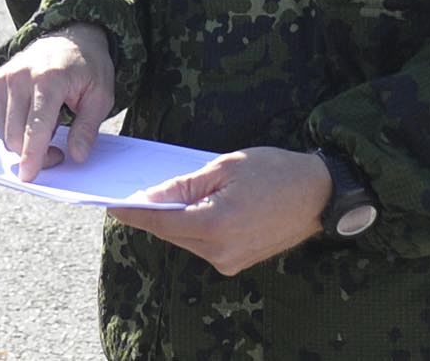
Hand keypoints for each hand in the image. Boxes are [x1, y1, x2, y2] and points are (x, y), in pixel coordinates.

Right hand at [0, 23, 114, 181]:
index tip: (28, 176)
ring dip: (23, 143)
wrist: (69, 37)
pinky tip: (33, 120)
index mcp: (48, 79)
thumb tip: (76, 157)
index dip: (32, 154)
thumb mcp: (101, 96)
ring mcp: (3, 78)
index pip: (36, 126)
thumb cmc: (88, 68)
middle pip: (14, 133)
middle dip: (33, 154)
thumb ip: (88, 127)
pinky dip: (14, 130)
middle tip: (58, 152)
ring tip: (49, 131)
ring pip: (4, 131)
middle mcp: (20, 76)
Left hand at [108, 146, 331, 275]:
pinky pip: (202, 244)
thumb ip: (182, 185)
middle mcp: (221, 250)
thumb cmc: (275, 172)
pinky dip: (191, 227)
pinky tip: (188, 207)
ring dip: (172, 220)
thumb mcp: (224, 167)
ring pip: (184, 240)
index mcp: (216, 224)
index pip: (160, 221)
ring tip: (160, 196)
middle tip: (130, 194)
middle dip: (150, 214)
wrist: (319, 194)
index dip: (132, 212)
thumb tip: (148, 196)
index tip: (109, 204)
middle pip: (169, 232)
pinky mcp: (238, 262)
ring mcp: (231, 260)